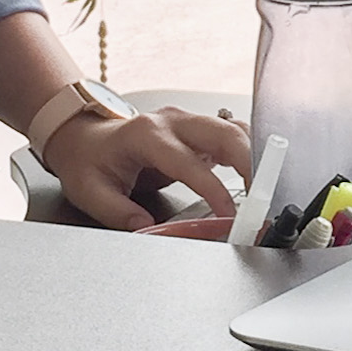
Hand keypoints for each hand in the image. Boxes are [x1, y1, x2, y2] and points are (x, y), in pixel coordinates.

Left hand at [41, 105, 252, 231]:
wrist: (83, 137)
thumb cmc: (88, 160)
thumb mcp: (90, 191)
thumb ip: (118, 212)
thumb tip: (146, 228)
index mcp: (146, 135)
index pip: (189, 162)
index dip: (213, 189)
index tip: (231, 214)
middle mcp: (172, 122)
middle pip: (224, 133)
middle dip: (251, 163)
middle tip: (265, 199)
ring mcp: (187, 122)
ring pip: (234, 130)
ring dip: (256, 157)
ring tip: (269, 191)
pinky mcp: (197, 131)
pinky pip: (232, 136)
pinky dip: (250, 154)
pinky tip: (260, 177)